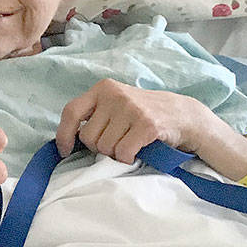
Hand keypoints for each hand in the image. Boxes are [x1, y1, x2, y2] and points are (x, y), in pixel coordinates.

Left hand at [55, 79, 218, 161]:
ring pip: (105, 147)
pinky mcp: (147, 124)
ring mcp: (131, 109)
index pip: (71, 112)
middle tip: (116, 141)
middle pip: (88, 137)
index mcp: (102, 88)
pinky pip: (123, 153)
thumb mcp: (115, 104)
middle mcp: (115, 95)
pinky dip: (127, 158)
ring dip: (115, 153)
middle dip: (99, 146)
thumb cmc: (140, 114)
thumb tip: (67, 140)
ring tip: (128, 142)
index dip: (64, 135)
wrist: (181, 114)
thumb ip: (94, 114)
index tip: (65, 151)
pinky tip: (136, 150)